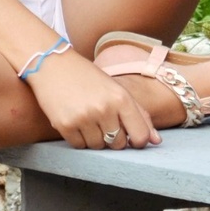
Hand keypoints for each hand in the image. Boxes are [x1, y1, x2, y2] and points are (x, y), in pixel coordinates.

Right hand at [23, 50, 159, 148]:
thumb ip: (139, 114)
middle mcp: (104, 109)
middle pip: (118, 144)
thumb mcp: (116, 89)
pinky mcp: (65, 125)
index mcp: (121, 98)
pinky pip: (79, 146)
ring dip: (95, 138)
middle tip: (103, 120)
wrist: (52, 63)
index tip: (130, 136)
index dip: (137, 141)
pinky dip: (79, 138)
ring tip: (88, 118)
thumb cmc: (88, 77)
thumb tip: (157, 141)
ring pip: (98, 147)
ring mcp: (84, 118)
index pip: (140, 136)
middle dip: (113, 138)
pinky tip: (75, 120)